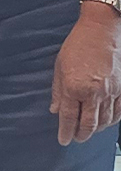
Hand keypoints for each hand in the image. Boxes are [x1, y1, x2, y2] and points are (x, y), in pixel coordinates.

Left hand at [51, 6, 120, 144]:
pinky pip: (119, 111)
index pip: (69, 118)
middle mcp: (94, 93)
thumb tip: (56, 110)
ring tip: (89, 132)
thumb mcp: (59, 67)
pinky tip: (107, 122)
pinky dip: (113, 120)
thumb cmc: (78, 45)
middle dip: (81, 135)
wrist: (102, 30)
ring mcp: (111, 91)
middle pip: (88, 123)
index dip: (65, 132)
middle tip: (77, 139)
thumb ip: (58, 91)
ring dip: (97, 129)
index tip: (63, 140)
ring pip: (106, 120)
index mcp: (74, 88)